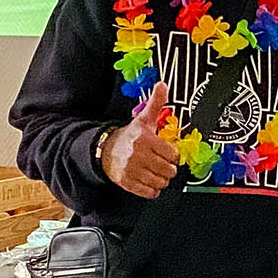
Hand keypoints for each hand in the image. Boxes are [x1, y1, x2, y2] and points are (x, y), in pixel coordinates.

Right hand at [102, 83, 179, 197]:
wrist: (104, 150)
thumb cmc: (129, 136)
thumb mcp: (143, 119)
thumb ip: (156, 103)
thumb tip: (163, 84)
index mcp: (144, 139)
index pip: (172, 155)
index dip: (172, 155)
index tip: (166, 153)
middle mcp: (138, 155)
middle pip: (169, 170)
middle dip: (168, 168)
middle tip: (161, 163)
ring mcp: (132, 170)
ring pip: (161, 182)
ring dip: (161, 179)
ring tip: (155, 171)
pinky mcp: (127, 183)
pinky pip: (150, 192)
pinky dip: (152, 189)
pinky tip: (148, 180)